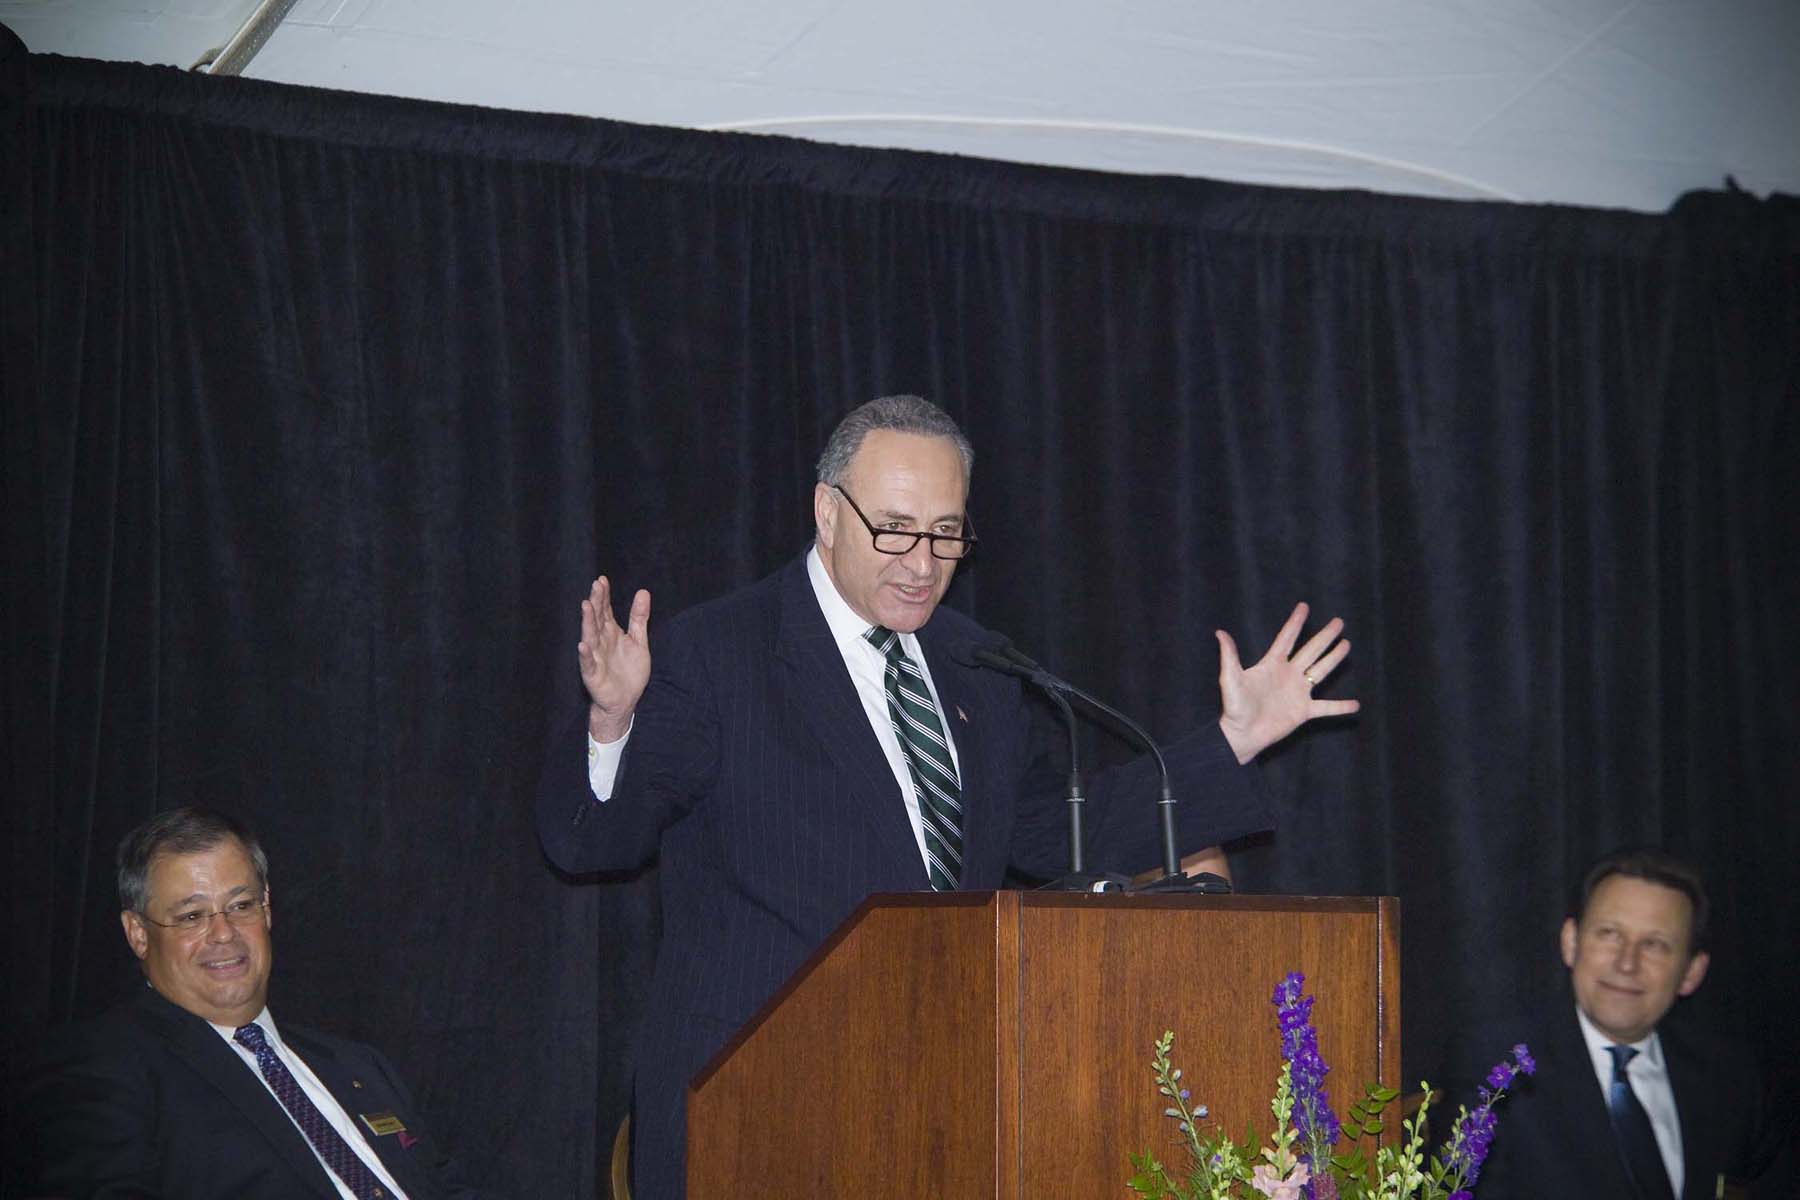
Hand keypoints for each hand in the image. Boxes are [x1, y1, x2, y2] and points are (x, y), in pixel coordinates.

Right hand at [577, 575, 650, 742]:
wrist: (625, 700)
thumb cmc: (629, 671)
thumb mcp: (639, 641)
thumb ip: (639, 618)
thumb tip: (643, 591)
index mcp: (611, 633)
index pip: (605, 610)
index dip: (604, 596)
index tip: (602, 580)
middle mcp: (600, 642)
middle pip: (597, 619)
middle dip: (596, 603)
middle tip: (596, 586)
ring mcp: (595, 657)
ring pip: (590, 636)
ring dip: (587, 622)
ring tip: (585, 606)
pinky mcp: (593, 674)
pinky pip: (588, 663)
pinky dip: (585, 655)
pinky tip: (582, 645)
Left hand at [1215, 602, 1358, 763]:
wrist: (1242, 734)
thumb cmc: (1235, 707)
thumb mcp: (1230, 679)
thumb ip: (1230, 656)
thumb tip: (1220, 632)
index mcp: (1272, 665)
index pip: (1286, 639)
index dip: (1295, 622)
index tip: (1304, 606)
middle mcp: (1288, 675)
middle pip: (1311, 650)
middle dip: (1324, 636)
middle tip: (1338, 622)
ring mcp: (1298, 692)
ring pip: (1321, 671)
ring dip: (1334, 658)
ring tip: (1346, 644)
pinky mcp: (1303, 711)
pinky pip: (1326, 708)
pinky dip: (1341, 707)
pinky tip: (1356, 704)